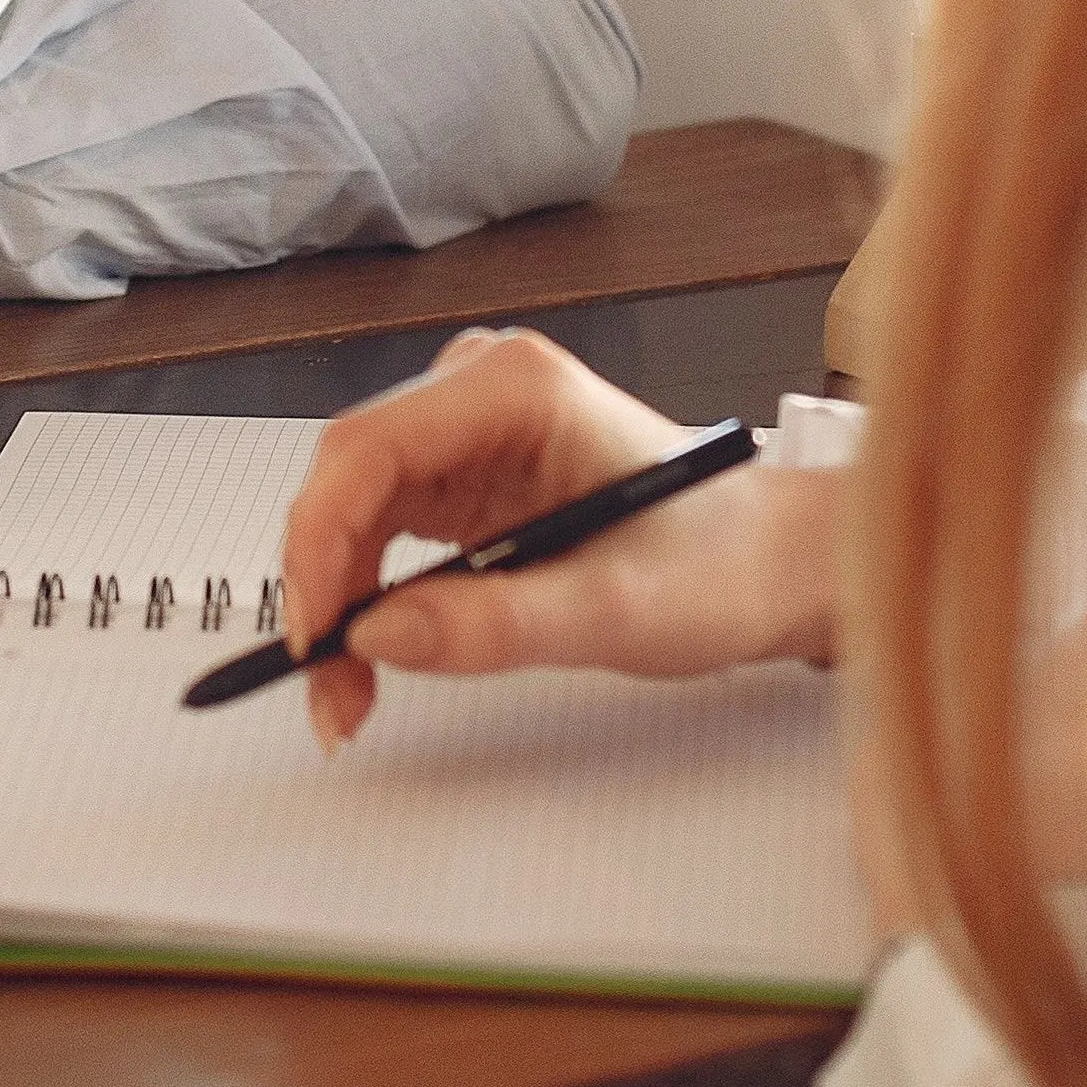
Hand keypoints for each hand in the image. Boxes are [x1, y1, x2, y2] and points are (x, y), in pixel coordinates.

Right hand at [278, 328, 848, 746]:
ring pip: (352, 512)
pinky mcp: (464, 476)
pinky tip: (374, 657)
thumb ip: (496, 623)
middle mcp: (477, 392)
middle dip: (323, 591)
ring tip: (348, 697)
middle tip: (327, 693)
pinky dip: (366, 601)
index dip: (320, 544)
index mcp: (514, 389)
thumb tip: (377, 637)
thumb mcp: (616, 609)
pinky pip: (380, 532)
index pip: (368, 450)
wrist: (770, 563)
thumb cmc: (720, 562)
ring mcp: (466, 431)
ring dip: (338, 605)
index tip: (317, 637)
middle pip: (347, 482)